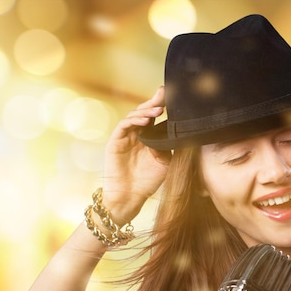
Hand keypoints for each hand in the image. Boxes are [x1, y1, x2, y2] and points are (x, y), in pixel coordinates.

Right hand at [102, 86, 169, 224]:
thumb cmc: (148, 181)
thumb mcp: (165, 162)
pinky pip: (124, 125)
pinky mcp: (115, 141)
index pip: (155, 116)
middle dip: (154, 101)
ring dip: (146, 110)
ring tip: (159, 110)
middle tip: (165, 93)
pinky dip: (134, 121)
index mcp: (149, 136)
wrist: (130, 197)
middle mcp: (136, 133)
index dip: (162, 105)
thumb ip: (169, 146)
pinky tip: (146, 120)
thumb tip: (175, 131)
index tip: (174, 96)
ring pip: (134, 115)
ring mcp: (125, 136)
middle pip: (144, 111)